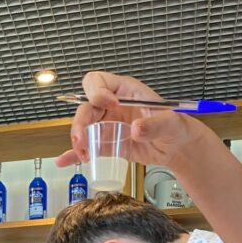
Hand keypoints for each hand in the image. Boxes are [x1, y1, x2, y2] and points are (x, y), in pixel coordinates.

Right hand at [55, 70, 200, 170]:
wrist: (176, 148)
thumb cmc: (175, 128)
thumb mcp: (170, 123)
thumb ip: (155, 124)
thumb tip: (136, 128)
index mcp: (125, 91)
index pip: (99, 81)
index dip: (97, 91)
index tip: (108, 105)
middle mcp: (112, 106)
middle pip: (86, 107)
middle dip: (80, 121)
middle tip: (84, 139)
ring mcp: (108, 125)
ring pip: (84, 127)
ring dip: (78, 139)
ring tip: (84, 154)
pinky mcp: (107, 143)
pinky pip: (88, 147)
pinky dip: (75, 154)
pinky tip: (65, 160)